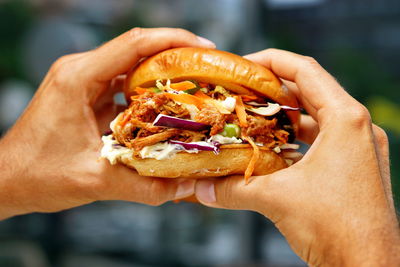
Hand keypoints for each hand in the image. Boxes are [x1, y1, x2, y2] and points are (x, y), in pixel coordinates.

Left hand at [0, 27, 215, 219]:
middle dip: (175, 57)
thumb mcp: (94, 181)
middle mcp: (80, 71)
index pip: (134, 44)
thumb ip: (144, 185)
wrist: (7, 180)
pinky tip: (166, 107)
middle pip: (137, 49)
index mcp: (78, 78)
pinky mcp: (86, 94)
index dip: (173, 41)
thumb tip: (186, 186)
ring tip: (195, 87)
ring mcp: (82, 81)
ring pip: (131, 66)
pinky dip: (147, 91)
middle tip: (207, 71)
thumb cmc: (37, 175)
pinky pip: (123, 84)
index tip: (204, 49)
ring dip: (162, 74)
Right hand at [195, 49, 399, 265]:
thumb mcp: (276, 199)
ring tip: (251, 116)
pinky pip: (321, 139)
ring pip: (315, 116)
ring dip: (283, 115)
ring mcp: (359, 147)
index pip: (305, 70)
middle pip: (310, 90)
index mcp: (346, 120)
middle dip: (272, 89)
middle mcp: (357, 128)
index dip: (271, 61)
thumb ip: (232, 189)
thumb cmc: (336, 229)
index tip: (242, 65)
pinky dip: (294, 138)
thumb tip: (198, 187)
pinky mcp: (354, 166)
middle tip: (240, 91)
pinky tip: (271, 147)